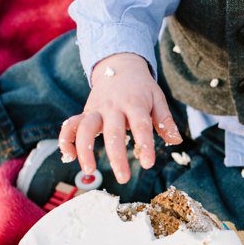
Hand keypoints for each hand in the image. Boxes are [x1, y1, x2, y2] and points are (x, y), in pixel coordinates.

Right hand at [58, 52, 181, 183]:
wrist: (119, 66)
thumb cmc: (142, 89)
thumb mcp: (158, 99)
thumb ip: (165, 121)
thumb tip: (177, 141)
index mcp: (134, 104)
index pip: (140, 126)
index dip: (144, 145)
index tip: (148, 164)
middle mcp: (113, 107)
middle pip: (112, 132)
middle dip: (116, 156)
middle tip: (123, 178)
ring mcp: (96, 109)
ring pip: (85, 128)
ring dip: (85, 149)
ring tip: (90, 171)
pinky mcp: (85, 112)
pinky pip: (70, 125)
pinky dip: (66, 139)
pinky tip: (69, 157)